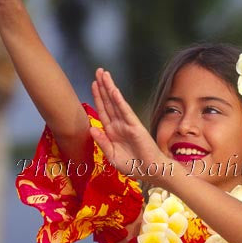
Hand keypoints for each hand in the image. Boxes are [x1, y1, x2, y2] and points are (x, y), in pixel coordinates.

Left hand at [90, 68, 171, 182]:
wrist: (149, 172)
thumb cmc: (133, 166)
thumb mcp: (112, 156)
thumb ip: (102, 143)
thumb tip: (92, 128)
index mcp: (112, 132)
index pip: (103, 111)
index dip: (98, 97)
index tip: (94, 83)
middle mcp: (119, 125)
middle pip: (109, 102)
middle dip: (103, 86)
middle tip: (99, 70)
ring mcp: (127, 124)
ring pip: (116, 103)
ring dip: (110, 88)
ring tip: (104, 74)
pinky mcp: (136, 127)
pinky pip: (126, 112)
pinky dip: (120, 101)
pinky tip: (114, 91)